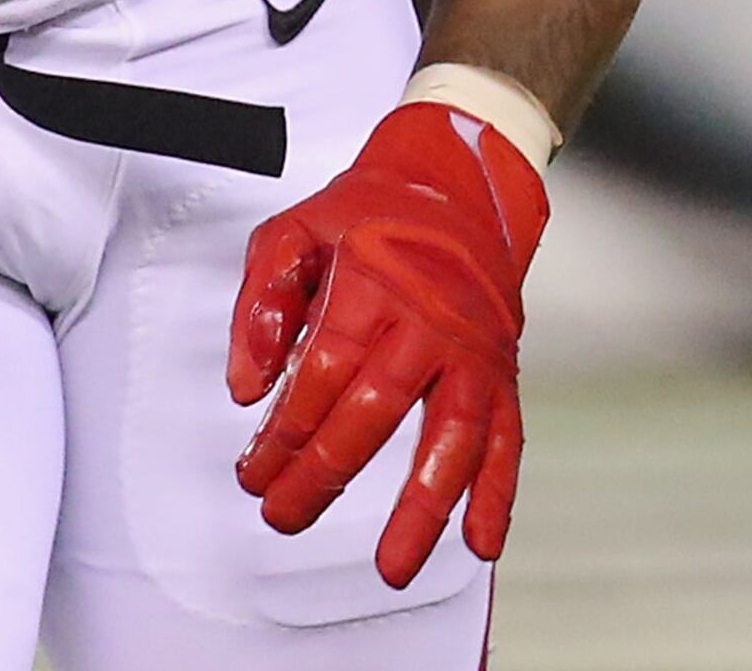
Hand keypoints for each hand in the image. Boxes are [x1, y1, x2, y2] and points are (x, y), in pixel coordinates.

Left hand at [230, 101, 550, 588]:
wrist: (456, 186)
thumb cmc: (365, 215)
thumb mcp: (293, 232)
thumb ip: (261, 301)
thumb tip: (245, 385)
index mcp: (371, 281)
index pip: (323, 369)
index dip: (285, 427)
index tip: (252, 468)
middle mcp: (429, 320)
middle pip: (374, 411)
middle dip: (324, 473)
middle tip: (283, 514)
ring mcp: (472, 351)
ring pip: (450, 439)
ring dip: (421, 508)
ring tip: (392, 566)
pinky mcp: (501, 373)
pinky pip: (506, 441)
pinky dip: (498, 495)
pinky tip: (480, 543)